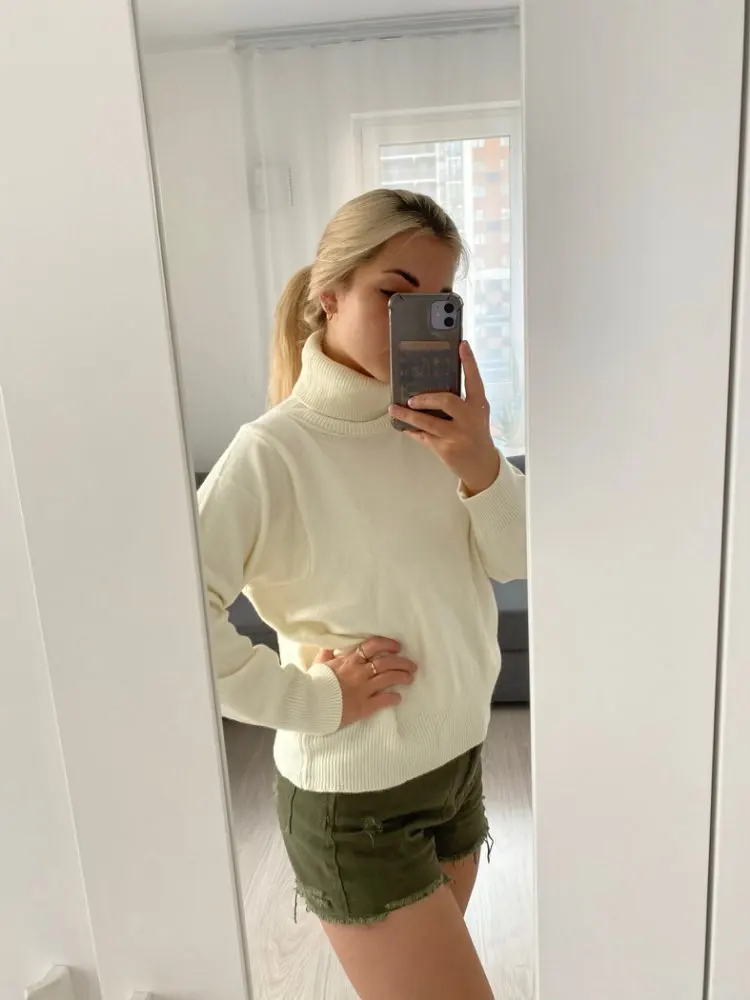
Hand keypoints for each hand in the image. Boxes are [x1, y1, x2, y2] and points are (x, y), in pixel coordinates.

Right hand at [314, 637, 416, 727]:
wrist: (307, 703)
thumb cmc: (313, 683)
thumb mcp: (319, 664)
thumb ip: (326, 654)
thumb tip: (329, 645)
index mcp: (349, 660)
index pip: (373, 646)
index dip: (388, 644)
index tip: (397, 646)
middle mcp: (359, 672)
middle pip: (387, 662)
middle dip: (402, 662)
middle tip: (411, 665)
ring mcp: (363, 689)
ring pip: (389, 678)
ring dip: (402, 677)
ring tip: (409, 678)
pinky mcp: (364, 706)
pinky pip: (383, 700)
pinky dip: (393, 698)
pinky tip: (398, 698)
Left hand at [389, 341, 500, 495]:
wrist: (481, 466)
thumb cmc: (475, 434)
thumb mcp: (475, 415)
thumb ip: (462, 400)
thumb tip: (432, 383)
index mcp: (479, 405)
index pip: (475, 380)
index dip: (469, 362)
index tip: (462, 344)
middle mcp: (470, 419)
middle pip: (446, 401)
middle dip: (426, 398)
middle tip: (412, 398)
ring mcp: (458, 436)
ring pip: (427, 422)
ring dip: (408, 415)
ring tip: (394, 409)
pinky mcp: (446, 449)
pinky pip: (423, 436)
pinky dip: (412, 430)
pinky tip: (403, 426)